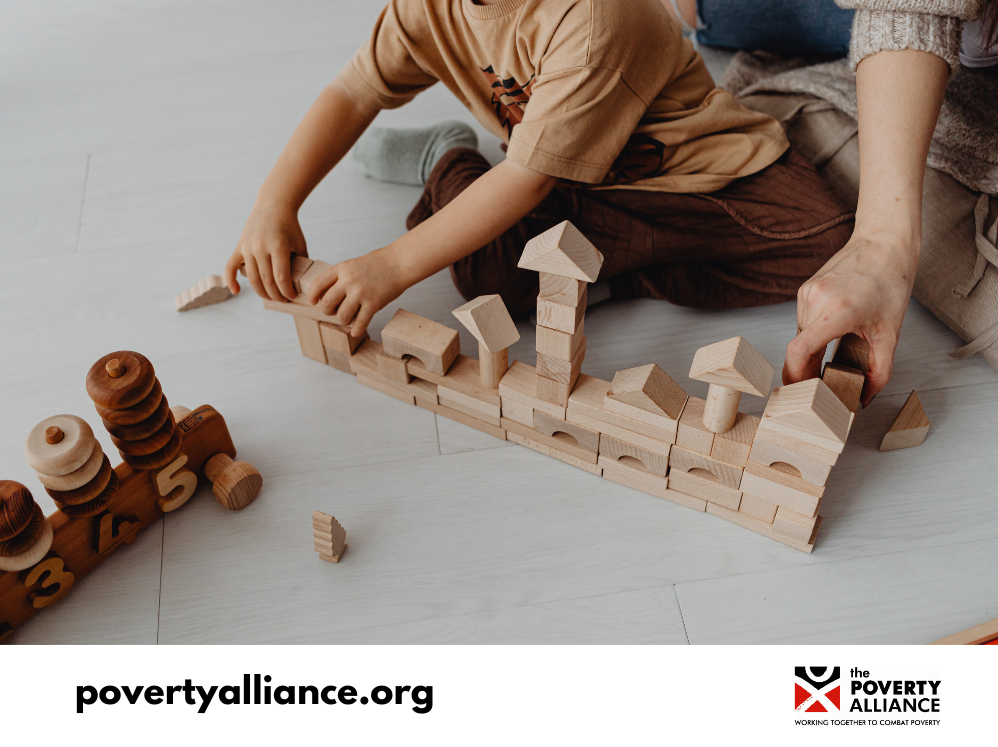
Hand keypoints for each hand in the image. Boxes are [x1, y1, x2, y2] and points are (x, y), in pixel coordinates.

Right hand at [224, 202, 306, 301]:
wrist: (273, 206)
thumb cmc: (290, 227)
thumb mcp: (300, 244)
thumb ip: (300, 264)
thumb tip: (301, 285)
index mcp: (278, 246)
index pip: (281, 277)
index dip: (287, 291)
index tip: (292, 296)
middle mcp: (260, 247)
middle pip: (267, 280)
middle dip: (276, 295)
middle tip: (283, 300)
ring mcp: (247, 247)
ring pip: (252, 278)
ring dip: (261, 292)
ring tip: (271, 297)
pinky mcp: (239, 246)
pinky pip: (230, 267)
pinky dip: (230, 280)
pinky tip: (236, 291)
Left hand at [305, 245, 408, 336]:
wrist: (400, 263)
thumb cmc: (378, 264)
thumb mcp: (353, 264)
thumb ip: (340, 277)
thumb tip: (326, 296)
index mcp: (342, 269)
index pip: (318, 284)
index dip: (312, 295)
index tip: (313, 302)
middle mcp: (349, 281)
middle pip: (327, 303)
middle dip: (327, 311)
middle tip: (333, 311)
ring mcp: (361, 293)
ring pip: (342, 316)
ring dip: (343, 320)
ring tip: (349, 318)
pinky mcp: (374, 304)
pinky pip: (360, 323)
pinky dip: (356, 330)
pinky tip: (356, 331)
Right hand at [783, 231, 916, 405]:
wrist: (883, 243)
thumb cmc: (891, 282)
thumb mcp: (890, 333)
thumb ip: (879, 371)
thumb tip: (864, 398)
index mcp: (836, 311)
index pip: (798, 351)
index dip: (794, 376)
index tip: (800, 392)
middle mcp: (815, 301)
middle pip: (797, 349)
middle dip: (806, 371)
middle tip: (822, 387)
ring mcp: (806, 293)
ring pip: (799, 336)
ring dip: (811, 352)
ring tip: (833, 357)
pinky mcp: (805, 289)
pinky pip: (803, 322)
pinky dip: (814, 335)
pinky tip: (833, 332)